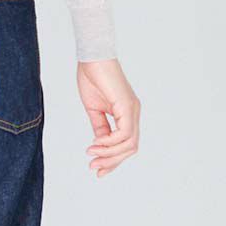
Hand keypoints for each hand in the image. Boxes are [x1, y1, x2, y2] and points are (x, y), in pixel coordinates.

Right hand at [76, 59, 139, 177]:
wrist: (92, 58)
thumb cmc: (92, 77)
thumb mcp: (94, 109)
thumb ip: (99, 127)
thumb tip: (99, 144)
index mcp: (126, 114)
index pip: (126, 144)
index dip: (112, 159)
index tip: (95, 166)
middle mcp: (133, 113)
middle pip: (130, 148)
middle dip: (112, 161)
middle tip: (94, 168)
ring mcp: (132, 110)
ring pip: (129, 144)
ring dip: (110, 154)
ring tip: (92, 155)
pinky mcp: (127, 106)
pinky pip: (124, 133)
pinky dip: (109, 142)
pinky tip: (96, 143)